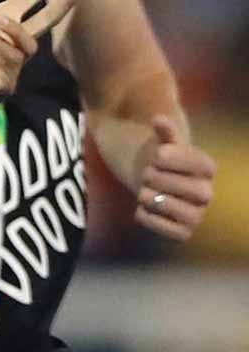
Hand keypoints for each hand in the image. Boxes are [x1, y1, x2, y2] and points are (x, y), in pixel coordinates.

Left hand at [132, 116, 215, 242]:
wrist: (151, 184)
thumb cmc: (159, 162)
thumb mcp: (162, 144)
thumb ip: (163, 132)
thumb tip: (158, 118)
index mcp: (208, 168)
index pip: (195, 163)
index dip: (171, 158)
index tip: (157, 154)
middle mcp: (208, 193)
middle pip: (188, 189)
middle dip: (157, 178)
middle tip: (146, 174)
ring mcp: (198, 215)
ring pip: (176, 210)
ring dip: (150, 198)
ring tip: (144, 191)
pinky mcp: (183, 233)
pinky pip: (167, 230)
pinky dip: (147, 217)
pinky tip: (143, 208)